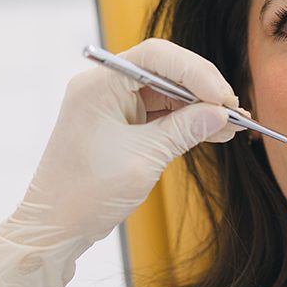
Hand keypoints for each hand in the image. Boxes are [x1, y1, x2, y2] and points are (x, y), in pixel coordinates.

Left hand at [0, 38, 242, 286]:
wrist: (54, 229)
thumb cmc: (85, 194)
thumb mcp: (143, 160)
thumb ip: (184, 130)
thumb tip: (221, 114)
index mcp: (99, 85)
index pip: (156, 58)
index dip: (195, 71)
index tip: (222, 97)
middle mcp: (105, 86)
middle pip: (164, 70)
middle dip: (201, 88)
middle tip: (232, 110)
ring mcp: (112, 104)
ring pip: (166, 91)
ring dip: (199, 106)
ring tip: (231, 124)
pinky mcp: (120, 123)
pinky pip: (160, 112)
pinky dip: (186, 121)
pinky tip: (213, 130)